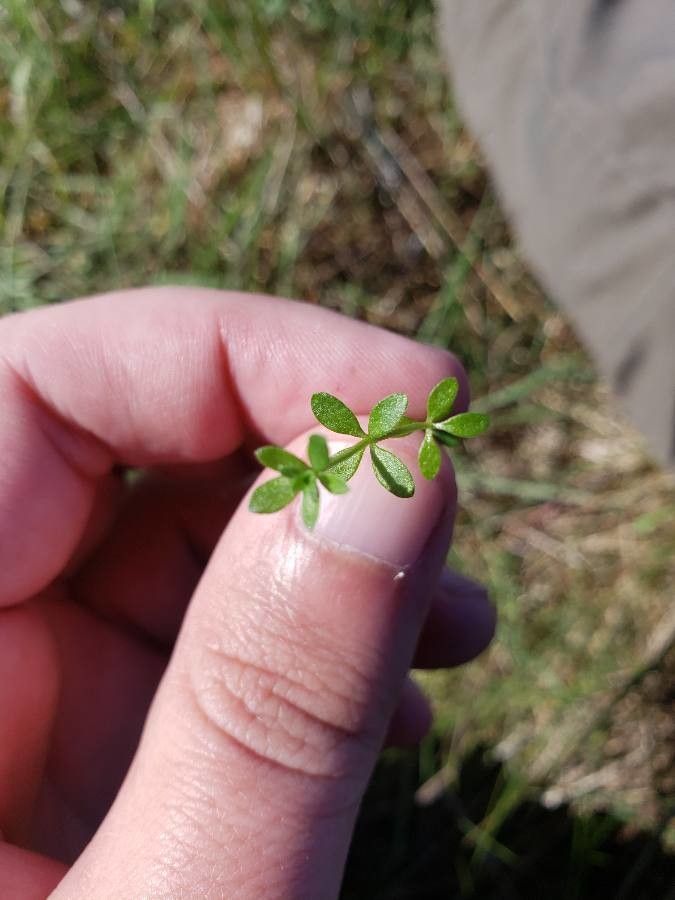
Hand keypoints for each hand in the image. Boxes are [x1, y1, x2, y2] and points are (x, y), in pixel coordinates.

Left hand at [0, 289, 494, 898]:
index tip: (418, 396)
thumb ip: (264, 710)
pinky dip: (310, 641)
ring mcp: (20, 695)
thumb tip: (394, 474)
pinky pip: (197, 634)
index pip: (29, 392)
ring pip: (178, 537)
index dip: (230, 353)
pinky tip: (397, 702)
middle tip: (445, 501)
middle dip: (307, 454)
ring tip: (453, 623)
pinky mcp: (85, 744)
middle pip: (118, 449)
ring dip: (333, 550)